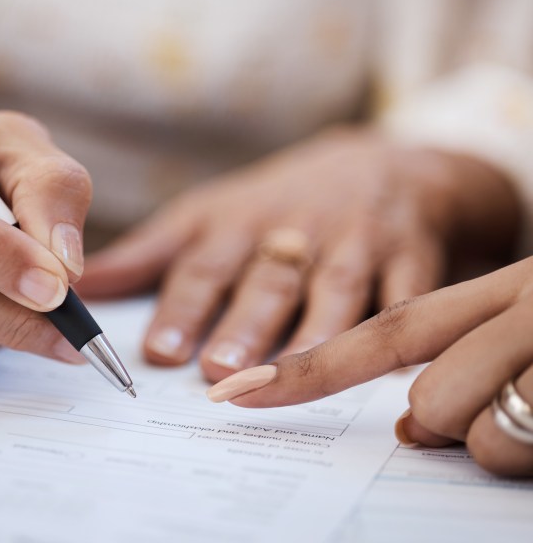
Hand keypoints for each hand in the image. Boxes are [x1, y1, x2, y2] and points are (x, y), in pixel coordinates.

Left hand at [78, 128, 517, 382]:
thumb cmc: (277, 204)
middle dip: (243, 323)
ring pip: (335, 291)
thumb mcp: (209, 215)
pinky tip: (388, 369)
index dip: (182, 307)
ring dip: (311, 333)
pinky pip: (409, 294)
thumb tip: (83, 287)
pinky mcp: (411, 257)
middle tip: (217, 370)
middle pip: (267, 279)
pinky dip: (401, 323)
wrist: (381, 165)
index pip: (205, 264)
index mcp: (238, 221)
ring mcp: (357, 242)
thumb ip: (147, 255)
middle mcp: (294, 230)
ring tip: (288, 375)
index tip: (157, 351)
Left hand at [207, 258, 532, 475]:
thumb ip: (459, 358)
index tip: (237, 394)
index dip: (306, 366)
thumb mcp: (530, 321)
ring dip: (509, 439)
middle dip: (451, 422)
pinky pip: (521, 450)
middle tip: (509, 399)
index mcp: (499, 289)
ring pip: (477, 430)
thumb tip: (412, 429)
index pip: (385, 330)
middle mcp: (525, 306)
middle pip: (431, 397)